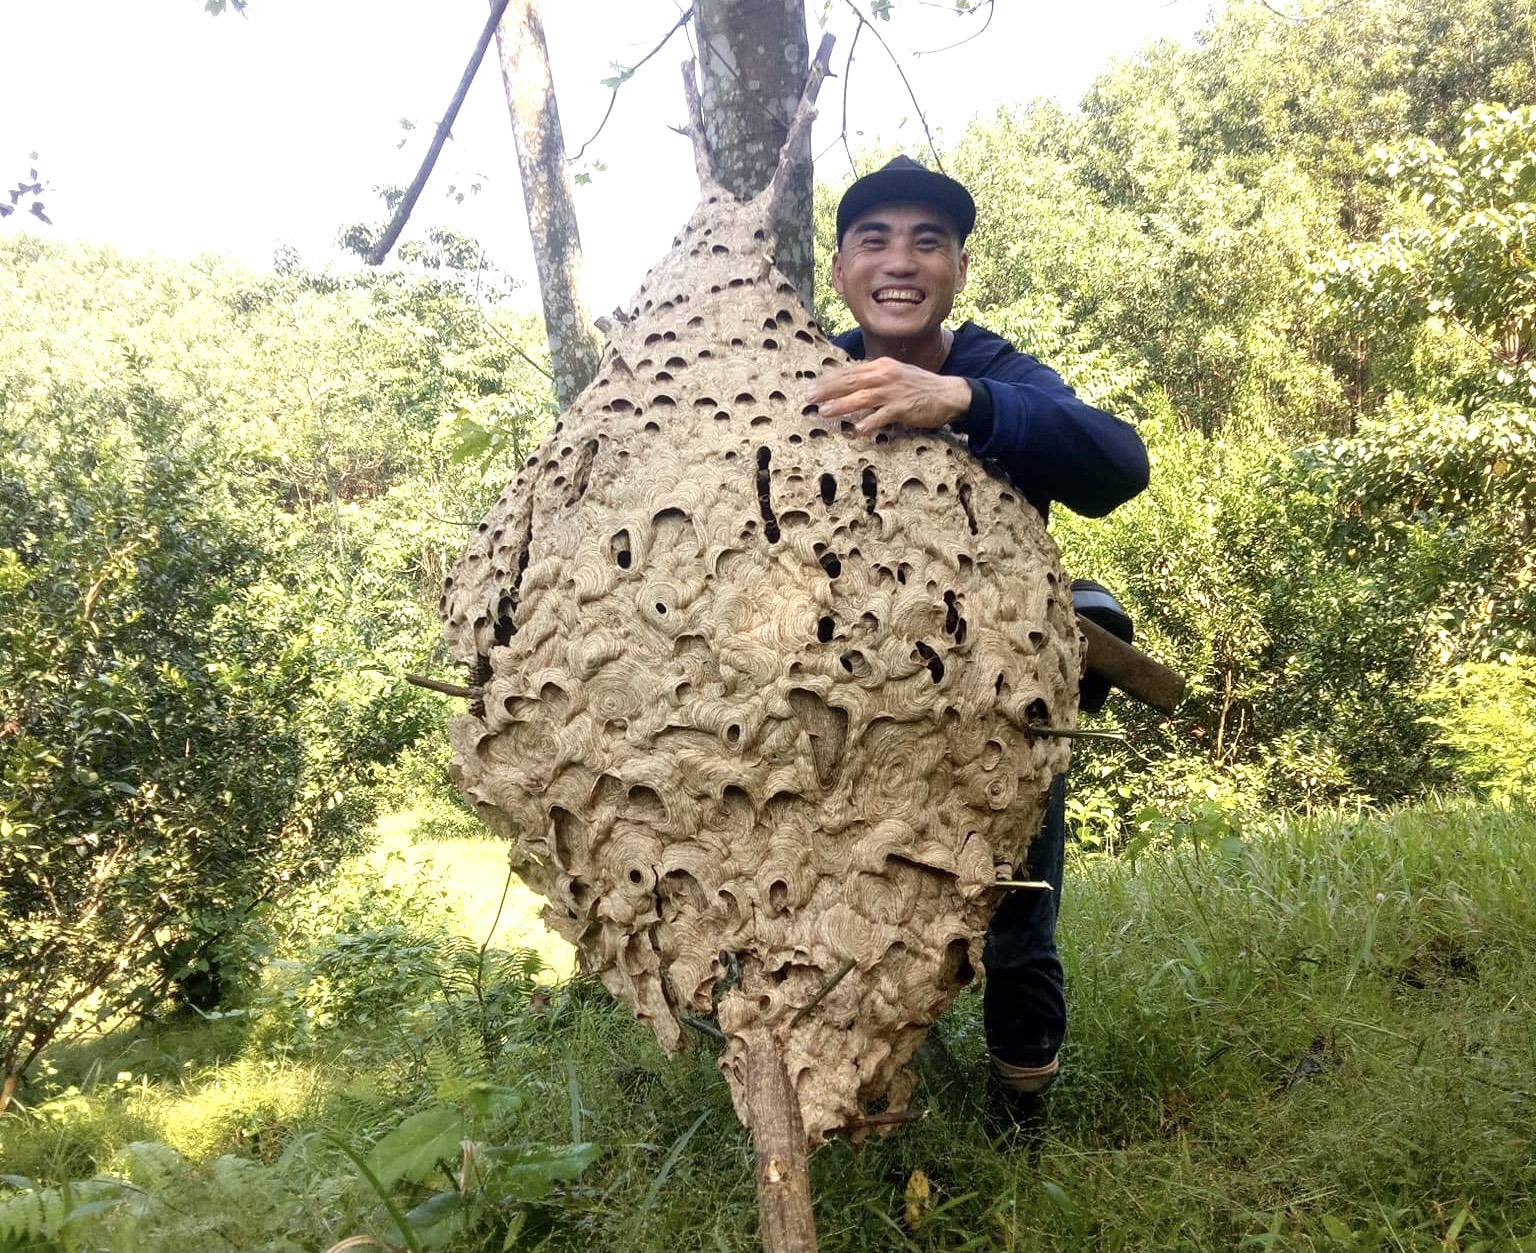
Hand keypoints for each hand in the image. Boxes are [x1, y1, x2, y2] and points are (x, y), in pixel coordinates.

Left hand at [807, 358, 971, 436]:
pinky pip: (882, 416)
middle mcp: (885, 375)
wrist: (948, 394)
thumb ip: (873, 378)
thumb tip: (849, 385)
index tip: (812, 387)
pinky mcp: (903, 408)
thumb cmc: (918, 387)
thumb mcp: (894, 375)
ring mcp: (893, 391)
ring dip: (842, 405)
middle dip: (828, 390)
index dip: (829, 380)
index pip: (849, 372)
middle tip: (809, 398)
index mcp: (881, 366)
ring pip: (862, 398)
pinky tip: (857, 431)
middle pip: (851, 382)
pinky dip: (870, 423)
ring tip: (824, 412)